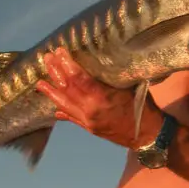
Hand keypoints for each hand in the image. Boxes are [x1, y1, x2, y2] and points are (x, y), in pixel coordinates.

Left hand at [35, 48, 161, 148]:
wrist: (148, 135)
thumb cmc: (144, 107)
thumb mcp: (130, 88)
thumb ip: (111, 79)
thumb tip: (98, 64)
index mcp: (102, 98)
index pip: (78, 79)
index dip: (66, 64)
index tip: (59, 52)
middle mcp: (91, 110)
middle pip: (68, 89)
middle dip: (56, 73)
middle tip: (46, 59)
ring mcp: (88, 121)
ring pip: (65, 105)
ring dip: (51, 92)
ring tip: (39, 83)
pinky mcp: (90, 129)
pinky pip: (72, 118)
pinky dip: (62, 111)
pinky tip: (54, 108)